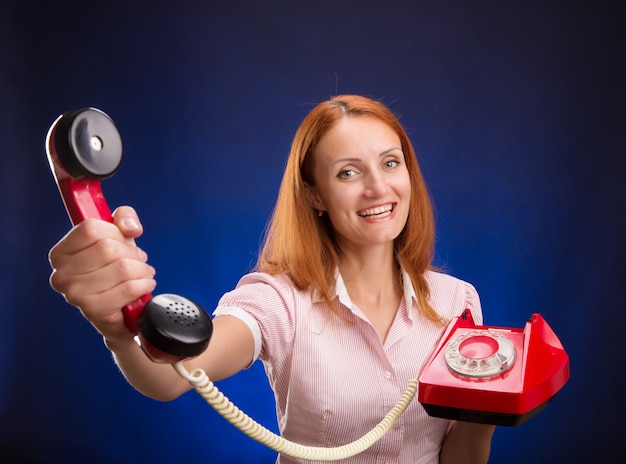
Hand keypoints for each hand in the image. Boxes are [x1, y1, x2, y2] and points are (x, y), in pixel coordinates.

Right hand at [48, 206, 156, 343]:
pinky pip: (129, 288)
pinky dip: (144, 285)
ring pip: (122, 268)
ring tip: (141, 274)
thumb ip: (124, 218)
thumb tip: (130, 227)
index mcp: (61, 253)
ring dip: (141, 270)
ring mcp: (76, 295)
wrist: (120, 311)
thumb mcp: (119, 237)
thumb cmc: (115, 272)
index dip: (115, 232)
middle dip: (131, 253)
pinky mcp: (94, 311)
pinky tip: (143, 286)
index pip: (91, 229)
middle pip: (108, 248)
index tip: (122, 240)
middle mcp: (62, 275)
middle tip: (137, 260)